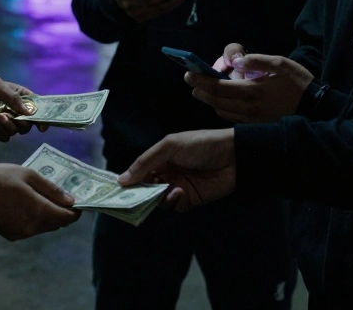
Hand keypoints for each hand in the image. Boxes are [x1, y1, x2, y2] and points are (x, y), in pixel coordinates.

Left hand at [0, 73, 47, 140]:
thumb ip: (11, 96)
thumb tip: (29, 111)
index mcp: (17, 96)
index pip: (35, 107)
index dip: (42, 117)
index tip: (42, 126)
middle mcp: (12, 110)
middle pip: (27, 124)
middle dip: (20, 123)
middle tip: (7, 116)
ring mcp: (2, 121)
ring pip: (14, 132)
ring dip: (6, 127)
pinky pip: (0, 137)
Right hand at [0, 164, 80, 239]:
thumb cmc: (2, 178)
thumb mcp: (29, 175)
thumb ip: (52, 189)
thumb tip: (71, 201)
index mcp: (39, 211)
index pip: (67, 217)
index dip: (76, 211)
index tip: (77, 202)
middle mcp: (32, 227)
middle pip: (57, 224)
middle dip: (62, 212)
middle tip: (60, 197)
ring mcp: (21, 233)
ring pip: (45, 227)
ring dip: (49, 216)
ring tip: (41, 199)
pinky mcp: (11, 235)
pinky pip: (31, 230)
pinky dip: (35, 220)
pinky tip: (27, 206)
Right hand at [118, 129, 236, 212]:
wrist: (233, 155)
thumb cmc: (201, 144)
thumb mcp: (169, 146)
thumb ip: (145, 162)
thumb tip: (122, 179)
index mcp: (160, 159)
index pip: (139, 173)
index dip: (129, 181)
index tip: (118, 190)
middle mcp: (168, 174)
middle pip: (147, 190)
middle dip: (142, 194)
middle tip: (136, 198)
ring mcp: (179, 187)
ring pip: (160, 202)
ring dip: (160, 199)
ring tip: (168, 190)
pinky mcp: (192, 199)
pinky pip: (177, 207)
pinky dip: (175, 203)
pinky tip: (180, 193)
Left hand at [191, 47, 313, 122]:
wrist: (317, 108)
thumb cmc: (299, 83)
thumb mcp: (281, 64)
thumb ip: (257, 61)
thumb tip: (237, 60)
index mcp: (254, 92)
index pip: (219, 87)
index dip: (201, 80)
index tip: (188, 74)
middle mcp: (250, 109)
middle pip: (216, 101)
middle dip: (201, 91)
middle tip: (191, 82)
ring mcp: (253, 120)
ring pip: (222, 112)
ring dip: (210, 101)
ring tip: (204, 90)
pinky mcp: (257, 126)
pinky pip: (233, 118)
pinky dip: (222, 109)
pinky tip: (222, 101)